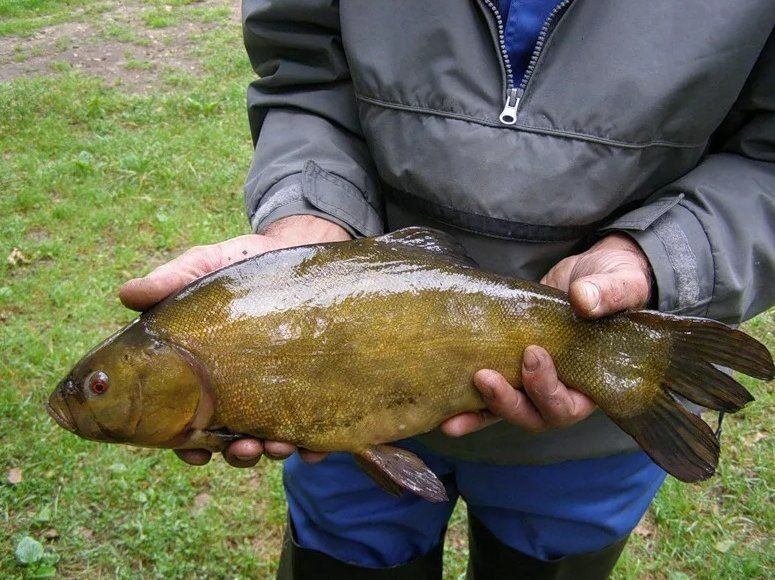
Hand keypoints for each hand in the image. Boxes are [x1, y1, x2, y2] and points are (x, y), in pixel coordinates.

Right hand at [119, 215, 349, 465]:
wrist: (293, 251)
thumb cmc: (238, 266)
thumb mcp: (203, 267)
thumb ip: (170, 281)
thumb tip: (126, 294)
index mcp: (201, 377)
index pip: (187, 425)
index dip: (187, 446)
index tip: (195, 451)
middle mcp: (237, 392)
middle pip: (231, 441)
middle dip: (237, 453)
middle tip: (246, 448)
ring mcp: (274, 392)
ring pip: (270, 439)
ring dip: (272, 451)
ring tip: (280, 445)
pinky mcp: (309, 387)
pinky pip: (312, 426)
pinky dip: (312, 445)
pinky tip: (315, 448)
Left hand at [442, 233, 652, 436]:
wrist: (592, 274)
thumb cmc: (615, 284)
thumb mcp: (622, 284)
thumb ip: (610, 294)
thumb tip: (584, 299)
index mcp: (593, 382)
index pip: (570, 404)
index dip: (548, 388)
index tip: (532, 354)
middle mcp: (562, 390)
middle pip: (535, 415)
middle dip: (508, 401)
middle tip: (485, 376)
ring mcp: (532, 383)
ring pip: (507, 411)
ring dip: (480, 412)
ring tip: (450, 415)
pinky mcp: (508, 369)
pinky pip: (487, 397)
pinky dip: (467, 408)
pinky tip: (442, 414)